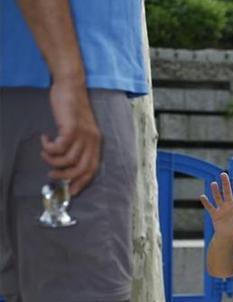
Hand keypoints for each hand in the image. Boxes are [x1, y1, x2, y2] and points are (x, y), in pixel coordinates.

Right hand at [42, 78, 101, 195]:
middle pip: (82, 168)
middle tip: (52, 175)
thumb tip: (66, 163)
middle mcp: (93, 141)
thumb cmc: (72, 110)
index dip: (82, 182)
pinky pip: (59, 147)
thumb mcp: (79, 129)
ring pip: (68, 160)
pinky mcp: (72, 128)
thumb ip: (77, 145)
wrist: (71, 87)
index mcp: (96, 143)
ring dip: (53, 161)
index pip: (92, 169)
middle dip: (66, 176)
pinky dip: (49, 147)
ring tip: (45, 154)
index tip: (71, 191)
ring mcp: (84, 135)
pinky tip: (45, 139)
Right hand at [200, 173, 232, 240]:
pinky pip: (210, 207)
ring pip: (218, 198)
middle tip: (223, 174)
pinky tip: (203, 196)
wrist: (230, 236)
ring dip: (215, 191)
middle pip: (227, 192)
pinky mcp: (215, 214)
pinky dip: (206, 202)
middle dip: (225, 183)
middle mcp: (230, 204)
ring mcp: (222, 208)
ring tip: (213, 183)